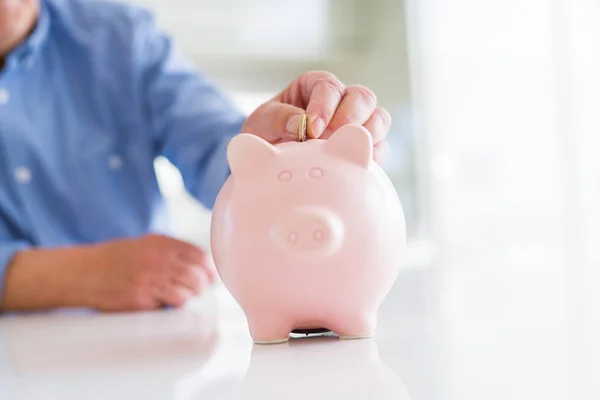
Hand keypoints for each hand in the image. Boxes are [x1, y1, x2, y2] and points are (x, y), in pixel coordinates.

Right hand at [82, 234, 215, 310]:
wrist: (82, 272)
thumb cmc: (114, 259)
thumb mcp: (144, 244)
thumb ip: (170, 251)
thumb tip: (200, 264)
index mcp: (161, 243)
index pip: (199, 256)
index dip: (209, 269)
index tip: (212, 277)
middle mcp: (158, 259)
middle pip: (197, 275)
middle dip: (203, 286)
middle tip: (201, 290)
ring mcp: (150, 279)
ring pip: (187, 292)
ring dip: (189, 297)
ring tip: (183, 297)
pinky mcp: (141, 299)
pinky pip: (170, 304)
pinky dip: (174, 306)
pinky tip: (167, 304)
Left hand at [241, 71, 390, 162]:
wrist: (271, 163)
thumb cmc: (266, 136)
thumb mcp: (262, 123)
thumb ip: (277, 118)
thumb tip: (300, 123)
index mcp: (315, 87)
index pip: (328, 86)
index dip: (324, 105)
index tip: (312, 129)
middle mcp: (341, 101)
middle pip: (362, 98)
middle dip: (351, 117)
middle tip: (333, 139)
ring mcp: (357, 124)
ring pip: (378, 119)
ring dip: (368, 135)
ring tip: (347, 152)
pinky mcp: (364, 149)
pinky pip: (380, 148)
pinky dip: (373, 156)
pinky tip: (356, 166)